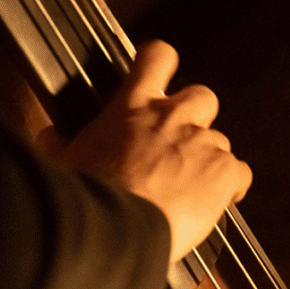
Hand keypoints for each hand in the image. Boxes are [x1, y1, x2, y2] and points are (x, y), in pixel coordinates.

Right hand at [44, 41, 251, 264]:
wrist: (115, 230)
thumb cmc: (87, 198)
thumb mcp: (63, 161)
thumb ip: (60, 143)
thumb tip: (50, 137)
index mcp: (132, 106)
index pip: (157, 58)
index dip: (163, 66)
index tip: (161, 83)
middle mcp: (172, 117)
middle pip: (203, 97)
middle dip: (197, 118)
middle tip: (180, 146)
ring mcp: (202, 143)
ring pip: (220, 141)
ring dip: (209, 160)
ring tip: (190, 190)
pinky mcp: (224, 173)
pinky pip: (240, 174)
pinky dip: (231, 187)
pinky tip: (217, 204)